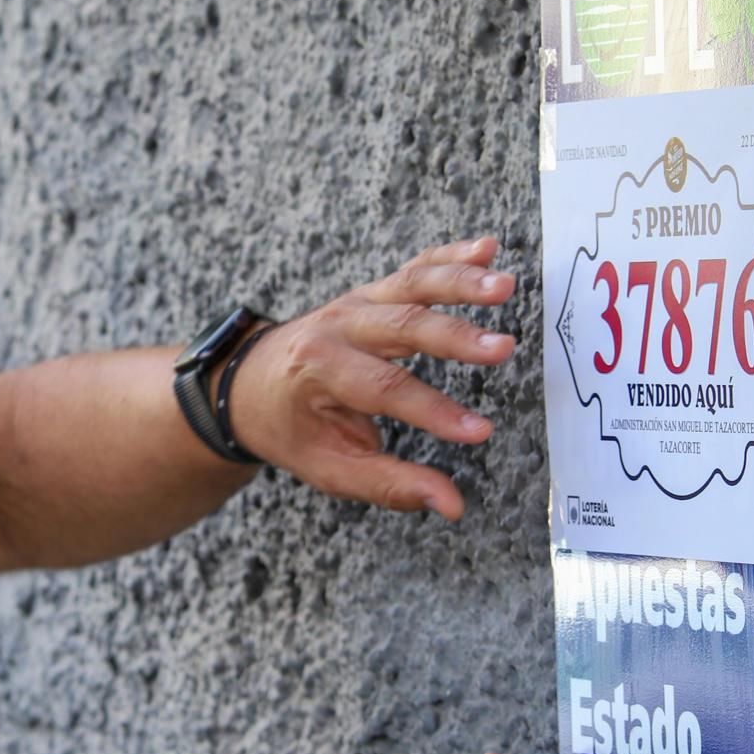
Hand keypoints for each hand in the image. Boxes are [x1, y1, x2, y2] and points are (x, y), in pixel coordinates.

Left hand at [226, 237, 517, 518]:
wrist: (249, 384)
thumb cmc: (292, 430)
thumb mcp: (329, 468)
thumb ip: (390, 485)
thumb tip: (451, 504)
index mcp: (318, 369)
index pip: (384, 389)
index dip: (434, 412)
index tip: (479, 432)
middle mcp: (337, 326)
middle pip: (402, 326)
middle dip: (456, 337)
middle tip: (504, 349)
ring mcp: (356, 302)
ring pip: (411, 285)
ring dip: (460, 282)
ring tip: (505, 287)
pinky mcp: (373, 292)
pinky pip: (414, 269)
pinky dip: (450, 256)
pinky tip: (488, 248)